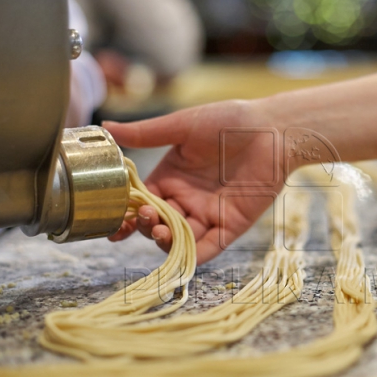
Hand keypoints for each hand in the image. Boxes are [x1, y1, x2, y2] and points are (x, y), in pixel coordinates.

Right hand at [105, 100, 286, 264]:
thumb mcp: (182, 126)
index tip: (113, 220)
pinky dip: (192, 256)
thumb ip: (146, 133)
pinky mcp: (229, 226)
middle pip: (156, 224)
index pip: (140, 202)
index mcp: (170, 177)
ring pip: (178, 239)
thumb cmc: (228, 121)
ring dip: (164, 241)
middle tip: (146, 216)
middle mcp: (185, 199)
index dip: (125, 213)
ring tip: (160, 230)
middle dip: (145, 226)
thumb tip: (105, 126)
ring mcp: (206, 214)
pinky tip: (180, 253)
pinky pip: (207, 248)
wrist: (271, 129)